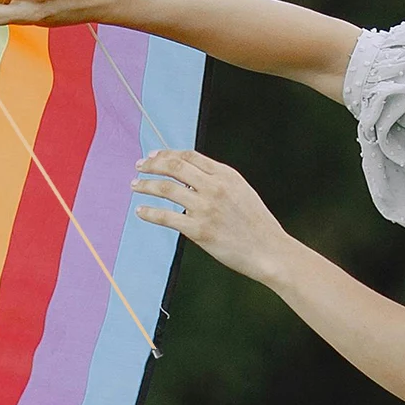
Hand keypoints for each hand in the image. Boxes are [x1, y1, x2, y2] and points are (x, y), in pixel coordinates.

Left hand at [131, 150, 294, 284]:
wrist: (270, 251)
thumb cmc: (256, 224)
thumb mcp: (241, 192)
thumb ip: (218, 181)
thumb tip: (189, 178)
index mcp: (226, 175)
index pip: (189, 156)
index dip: (167, 154)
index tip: (153, 156)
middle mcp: (214, 187)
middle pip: (174, 167)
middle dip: (152, 164)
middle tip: (138, 166)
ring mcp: (206, 208)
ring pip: (166, 189)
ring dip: (145, 185)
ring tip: (134, 185)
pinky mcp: (199, 230)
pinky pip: (166, 217)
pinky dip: (149, 212)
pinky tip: (140, 211)